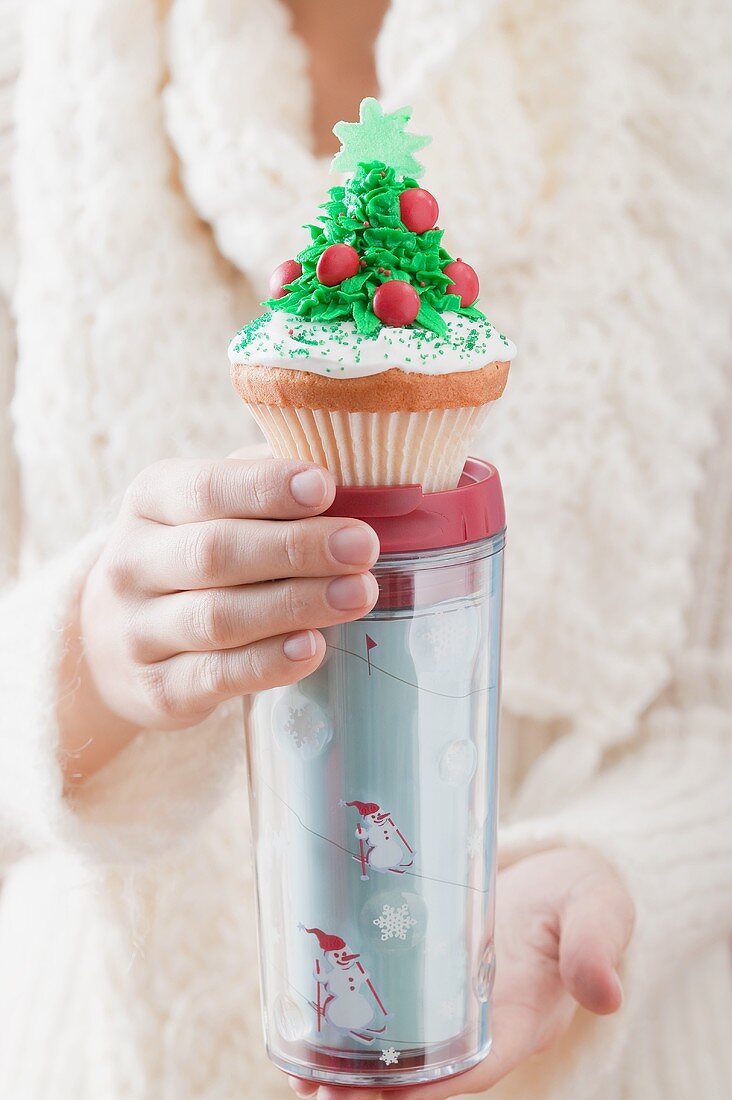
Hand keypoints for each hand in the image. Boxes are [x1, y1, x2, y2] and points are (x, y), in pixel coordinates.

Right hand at [59, 451, 378, 778]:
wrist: (116, 641)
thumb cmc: (194, 554)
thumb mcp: (213, 506)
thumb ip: (265, 481)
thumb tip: (340, 463)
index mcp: (151, 500)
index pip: (207, 489)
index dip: (266, 487)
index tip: (325, 486)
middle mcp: (132, 562)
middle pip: (216, 554)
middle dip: (296, 549)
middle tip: (363, 547)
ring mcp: (137, 631)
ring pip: (218, 617)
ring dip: (295, 605)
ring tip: (358, 595)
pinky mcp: (155, 689)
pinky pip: (215, 676)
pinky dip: (267, 664)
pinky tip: (312, 647)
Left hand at [289, 848, 633, 1099]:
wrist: (568, 879)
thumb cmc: (583, 896)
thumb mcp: (597, 908)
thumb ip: (595, 942)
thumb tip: (607, 994)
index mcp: (523, 1017)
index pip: (472, 1064)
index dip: (426, 1086)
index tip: (378, 1094)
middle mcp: (483, 1021)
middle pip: (425, 1068)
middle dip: (372, 1087)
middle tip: (316, 1090)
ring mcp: (455, 1000)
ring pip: (401, 1046)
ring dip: (352, 1064)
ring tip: (299, 1071)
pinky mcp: (433, 972)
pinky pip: (394, 1006)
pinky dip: (354, 1019)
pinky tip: (311, 1015)